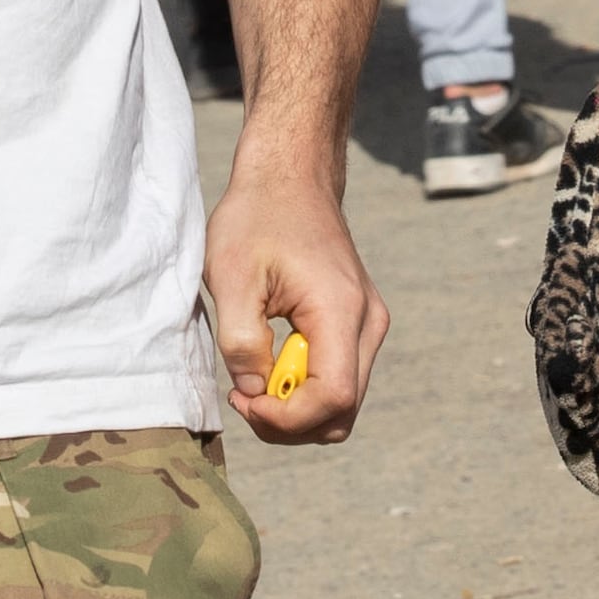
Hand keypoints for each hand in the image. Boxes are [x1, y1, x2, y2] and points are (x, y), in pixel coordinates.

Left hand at [206, 166, 388, 444]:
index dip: (285, 418)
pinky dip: (303, 390)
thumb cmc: (258, 217)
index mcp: (340, 310)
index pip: (332, 399)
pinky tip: (270, 363)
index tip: (243, 398)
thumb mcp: (230, 276)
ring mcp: (368, 325)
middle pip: (342, 412)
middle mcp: (367, 323)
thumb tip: (254, 391)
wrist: (290, 176)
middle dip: (288, 422)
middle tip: (242, 394)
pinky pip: (338, 379)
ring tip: (252, 378)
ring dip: (295, 409)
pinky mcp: (358, 324)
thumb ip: (241, 342)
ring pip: (342, 403)